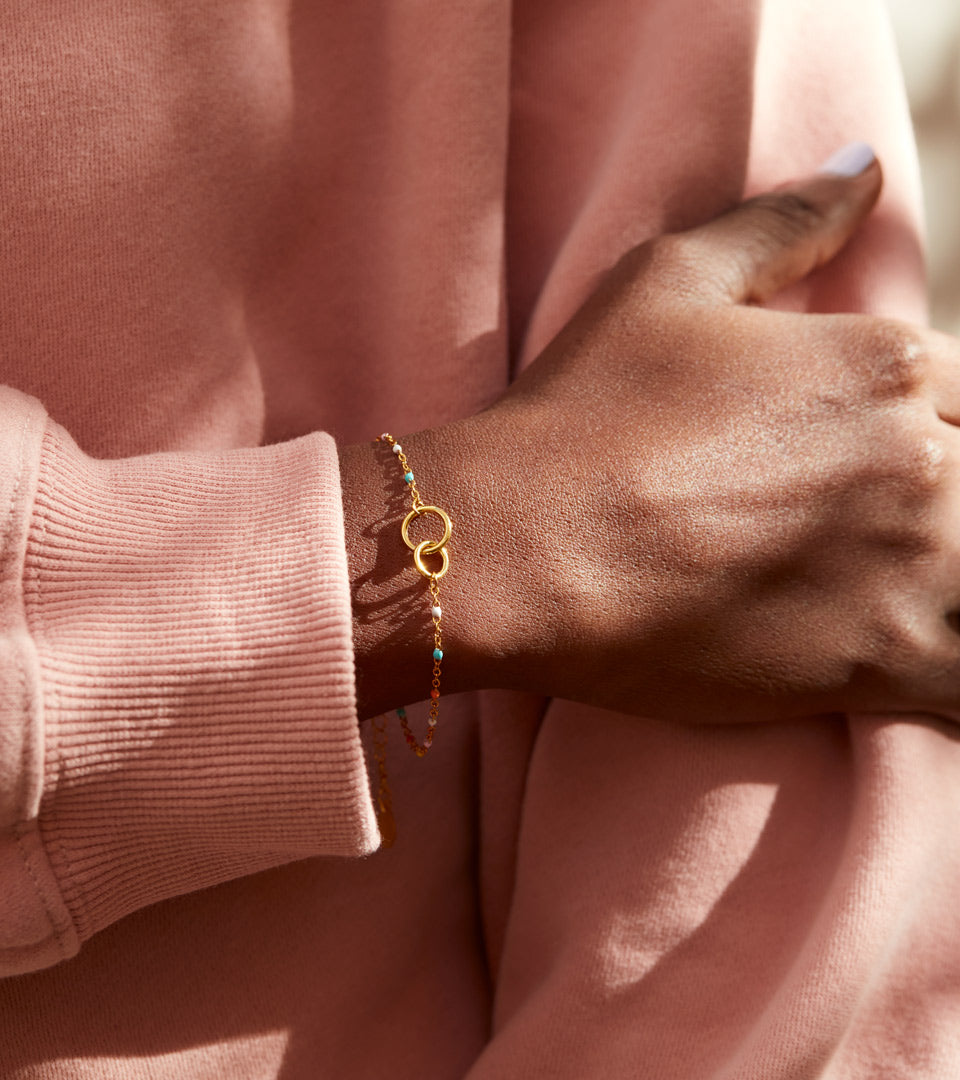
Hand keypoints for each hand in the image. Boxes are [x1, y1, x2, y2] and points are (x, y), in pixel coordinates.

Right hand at [343, 149, 959, 722]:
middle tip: (844, 531)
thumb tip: (864, 168)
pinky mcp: (882, 660)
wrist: (516, 547)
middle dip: (928, 500)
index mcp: (883, 361)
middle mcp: (920, 455)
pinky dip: (955, 666)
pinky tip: (919, 658)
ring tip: (889, 590)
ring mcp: (912, 563)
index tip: (848, 467)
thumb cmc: (578, 412)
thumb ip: (783, 224)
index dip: (915, 429)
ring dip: (944, 577)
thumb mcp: (664, 283)